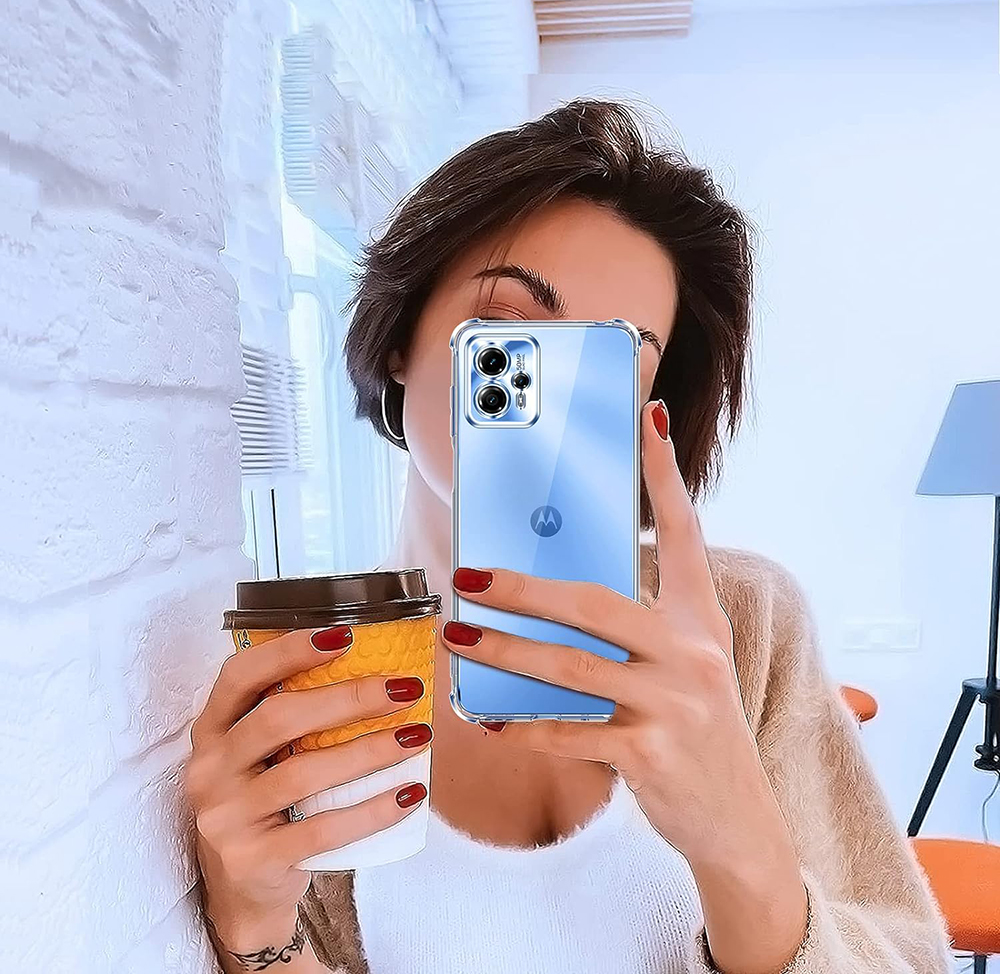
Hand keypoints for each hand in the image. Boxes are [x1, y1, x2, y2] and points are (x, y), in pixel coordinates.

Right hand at [185, 626, 431, 946]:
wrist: (244, 892)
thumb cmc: (268, 803)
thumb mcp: (262, 756)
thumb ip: (295, 716)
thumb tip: (377, 668)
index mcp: (213, 730)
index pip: (241, 675)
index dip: (289, 650)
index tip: (346, 635)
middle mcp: (210, 768)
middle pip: (278, 718)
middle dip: (348, 698)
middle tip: (404, 689)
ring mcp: (226, 817)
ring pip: (302, 773)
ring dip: (369, 751)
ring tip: (417, 736)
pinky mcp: (253, 860)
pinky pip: (322, 830)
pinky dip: (372, 811)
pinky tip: (410, 794)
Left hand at [443, 399, 806, 973]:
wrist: (739, 823)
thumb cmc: (696, 731)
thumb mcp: (683, 669)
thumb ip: (635, 630)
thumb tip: (555, 595)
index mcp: (701, 620)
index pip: (685, 532)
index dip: (664, 474)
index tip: (645, 420)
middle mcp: (693, 651)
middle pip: (597, 601)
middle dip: (525, 586)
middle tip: (469, 573)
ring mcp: (676, 703)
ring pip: (572, 664)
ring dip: (505, 651)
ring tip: (458, 636)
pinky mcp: (652, 753)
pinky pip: (571, 731)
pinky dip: (524, 725)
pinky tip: (488, 718)